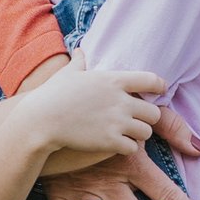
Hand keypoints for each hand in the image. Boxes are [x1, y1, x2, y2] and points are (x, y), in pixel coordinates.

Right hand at [18, 60, 175, 166]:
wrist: (40, 120)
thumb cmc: (52, 95)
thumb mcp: (68, 73)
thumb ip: (79, 62)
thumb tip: (80, 51)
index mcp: (114, 80)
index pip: (152, 80)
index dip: (159, 86)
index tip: (159, 90)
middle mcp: (120, 101)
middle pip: (154, 113)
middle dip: (147, 118)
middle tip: (136, 120)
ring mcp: (117, 122)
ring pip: (146, 132)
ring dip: (138, 135)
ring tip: (126, 134)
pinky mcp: (110, 141)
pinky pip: (132, 148)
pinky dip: (126, 148)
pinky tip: (116, 145)